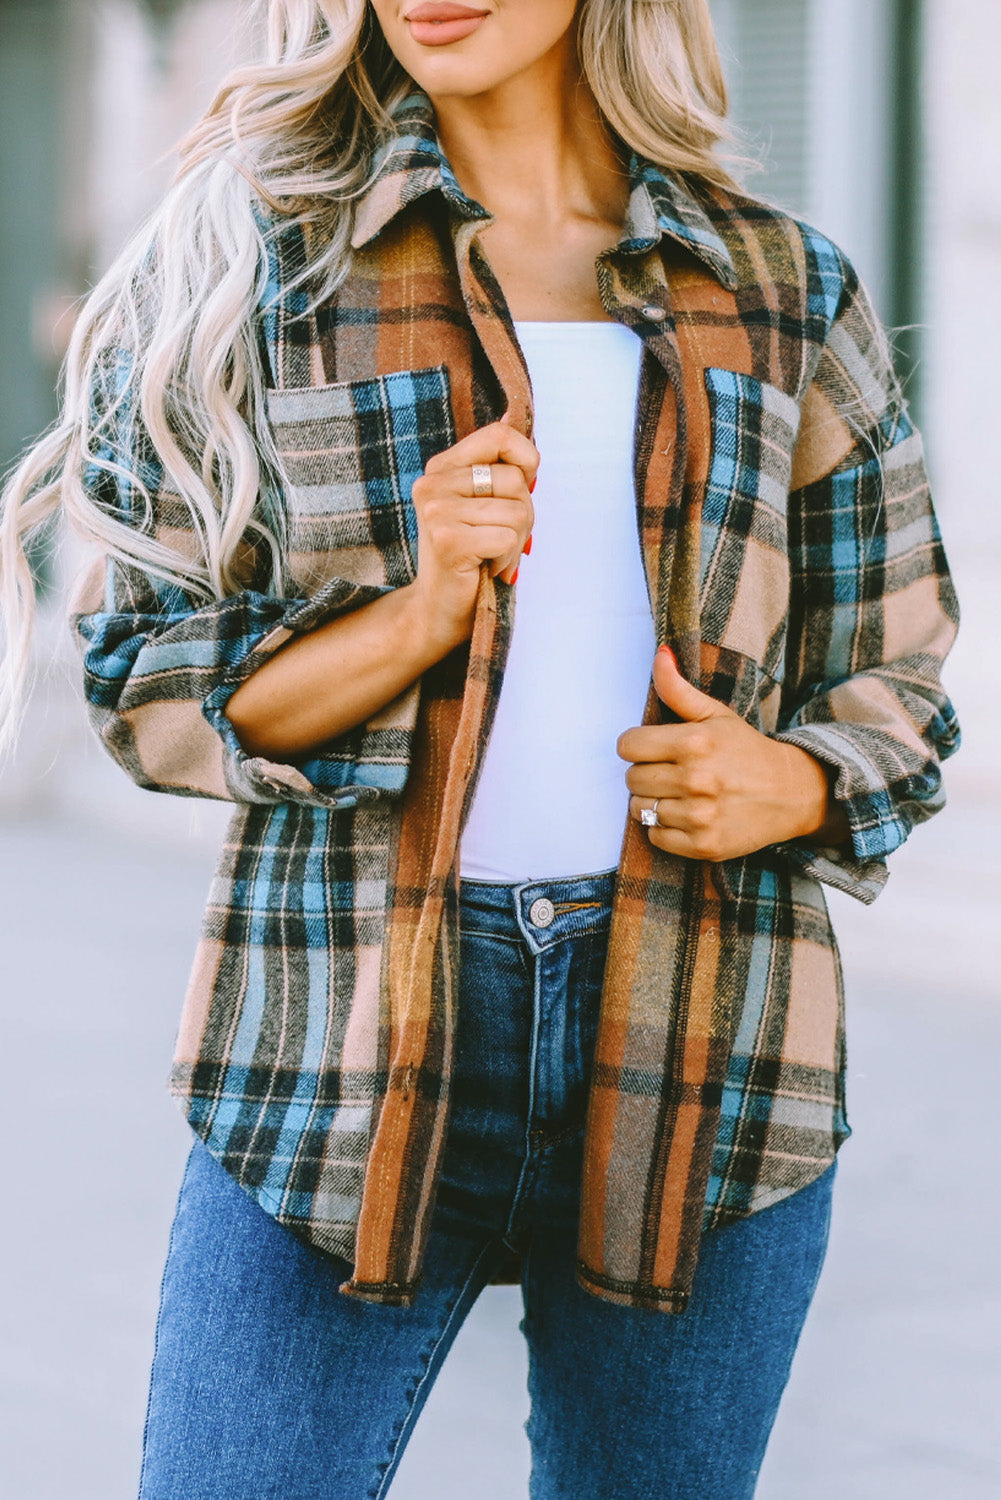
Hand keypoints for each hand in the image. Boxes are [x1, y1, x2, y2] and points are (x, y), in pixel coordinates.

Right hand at [408, 417, 537, 651]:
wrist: (437, 611)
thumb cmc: (469, 558)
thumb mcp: (484, 504)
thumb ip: (499, 466)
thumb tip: (515, 416)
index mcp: (441, 468)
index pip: (500, 435)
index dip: (527, 461)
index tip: (519, 493)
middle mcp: (433, 484)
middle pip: (516, 480)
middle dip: (524, 515)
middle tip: (499, 539)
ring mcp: (437, 511)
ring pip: (518, 512)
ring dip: (516, 542)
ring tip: (489, 555)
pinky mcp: (447, 540)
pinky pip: (508, 539)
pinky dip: (507, 560)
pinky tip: (486, 569)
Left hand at [619, 647, 848, 860]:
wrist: (792, 794)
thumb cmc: (746, 751)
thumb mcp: (716, 715)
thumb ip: (678, 689)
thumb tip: (659, 653)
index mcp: (695, 743)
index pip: (627, 746)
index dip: (637, 745)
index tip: (654, 748)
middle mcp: (696, 780)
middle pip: (631, 779)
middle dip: (646, 773)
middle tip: (671, 772)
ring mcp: (700, 815)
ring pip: (640, 809)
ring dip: (654, 802)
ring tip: (679, 794)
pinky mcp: (704, 845)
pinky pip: (656, 837)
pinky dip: (665, 829)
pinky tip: (687, 815)